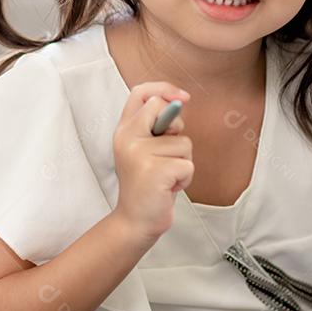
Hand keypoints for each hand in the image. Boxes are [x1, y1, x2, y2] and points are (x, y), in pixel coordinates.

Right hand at [110, 82, 192, 242]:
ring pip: (184, 143)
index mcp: (124, 130)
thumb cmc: (148, 184)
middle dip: (177, 131)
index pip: (141, 92)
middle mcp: (127, 137)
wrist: (136, 221)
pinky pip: (187, 165)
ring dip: (183, 162)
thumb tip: (180, 101)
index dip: (164, 89)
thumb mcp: (145, 149)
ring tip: (165, 177)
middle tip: (167, 155)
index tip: (183, 98)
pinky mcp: (155, 170)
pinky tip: (168, 187)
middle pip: (164, 109)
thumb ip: (156, 126)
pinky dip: (185, 178)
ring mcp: (139, 153)